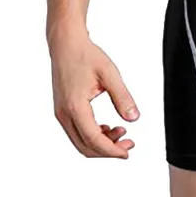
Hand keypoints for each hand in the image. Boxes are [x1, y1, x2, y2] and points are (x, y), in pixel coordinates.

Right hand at [50, 34, 138, 157]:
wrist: (66, 45)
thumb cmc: (86, 56)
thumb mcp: (110, 74)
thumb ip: (123, 97)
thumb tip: (134, 119)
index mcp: (75, 106)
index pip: (93, 139)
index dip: (112, 150)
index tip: (127, 151)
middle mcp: (64, 114)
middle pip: (85, 147)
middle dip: (108, 151)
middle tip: (129, 144)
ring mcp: (61, 113)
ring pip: (80, 142)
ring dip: (101, 144)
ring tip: (122, 133)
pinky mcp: (62, 110)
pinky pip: (77, 132)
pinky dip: (93, 136)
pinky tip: (108, 128)